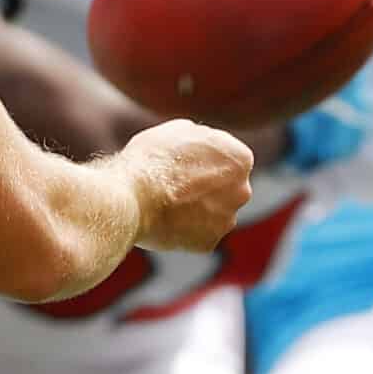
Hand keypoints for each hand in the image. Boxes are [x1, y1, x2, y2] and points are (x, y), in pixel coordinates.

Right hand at [119, 118, 256, 252]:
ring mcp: (227, 220)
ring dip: (196, 209)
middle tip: (175, 184)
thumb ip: (200, 136)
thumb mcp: (176, 130)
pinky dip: (184, 229)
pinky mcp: (209, 243)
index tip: (183, 162)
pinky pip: (198, 234)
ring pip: (214, 213)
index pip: (228, 158)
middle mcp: (242, 191)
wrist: (130, 198)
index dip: (203, 159)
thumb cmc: (151, 159)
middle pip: (226, 188)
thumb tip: (203, 142)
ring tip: (165, 203)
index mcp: (240, 159)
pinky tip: (164, 220)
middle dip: (206, 187)